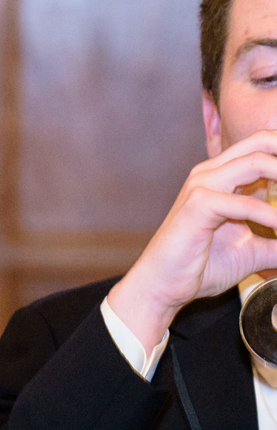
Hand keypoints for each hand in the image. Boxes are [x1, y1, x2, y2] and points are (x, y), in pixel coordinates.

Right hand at [106, 133, 276, 349]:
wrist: (164, 287)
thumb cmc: (201, 266)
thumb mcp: (254, 250)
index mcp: (223, 176)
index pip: (265, 147)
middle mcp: (211, 173)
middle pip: (262, 141)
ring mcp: (202, 185)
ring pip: (256, 161)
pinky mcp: (197, 205)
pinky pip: (245, 204)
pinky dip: (270, 216)